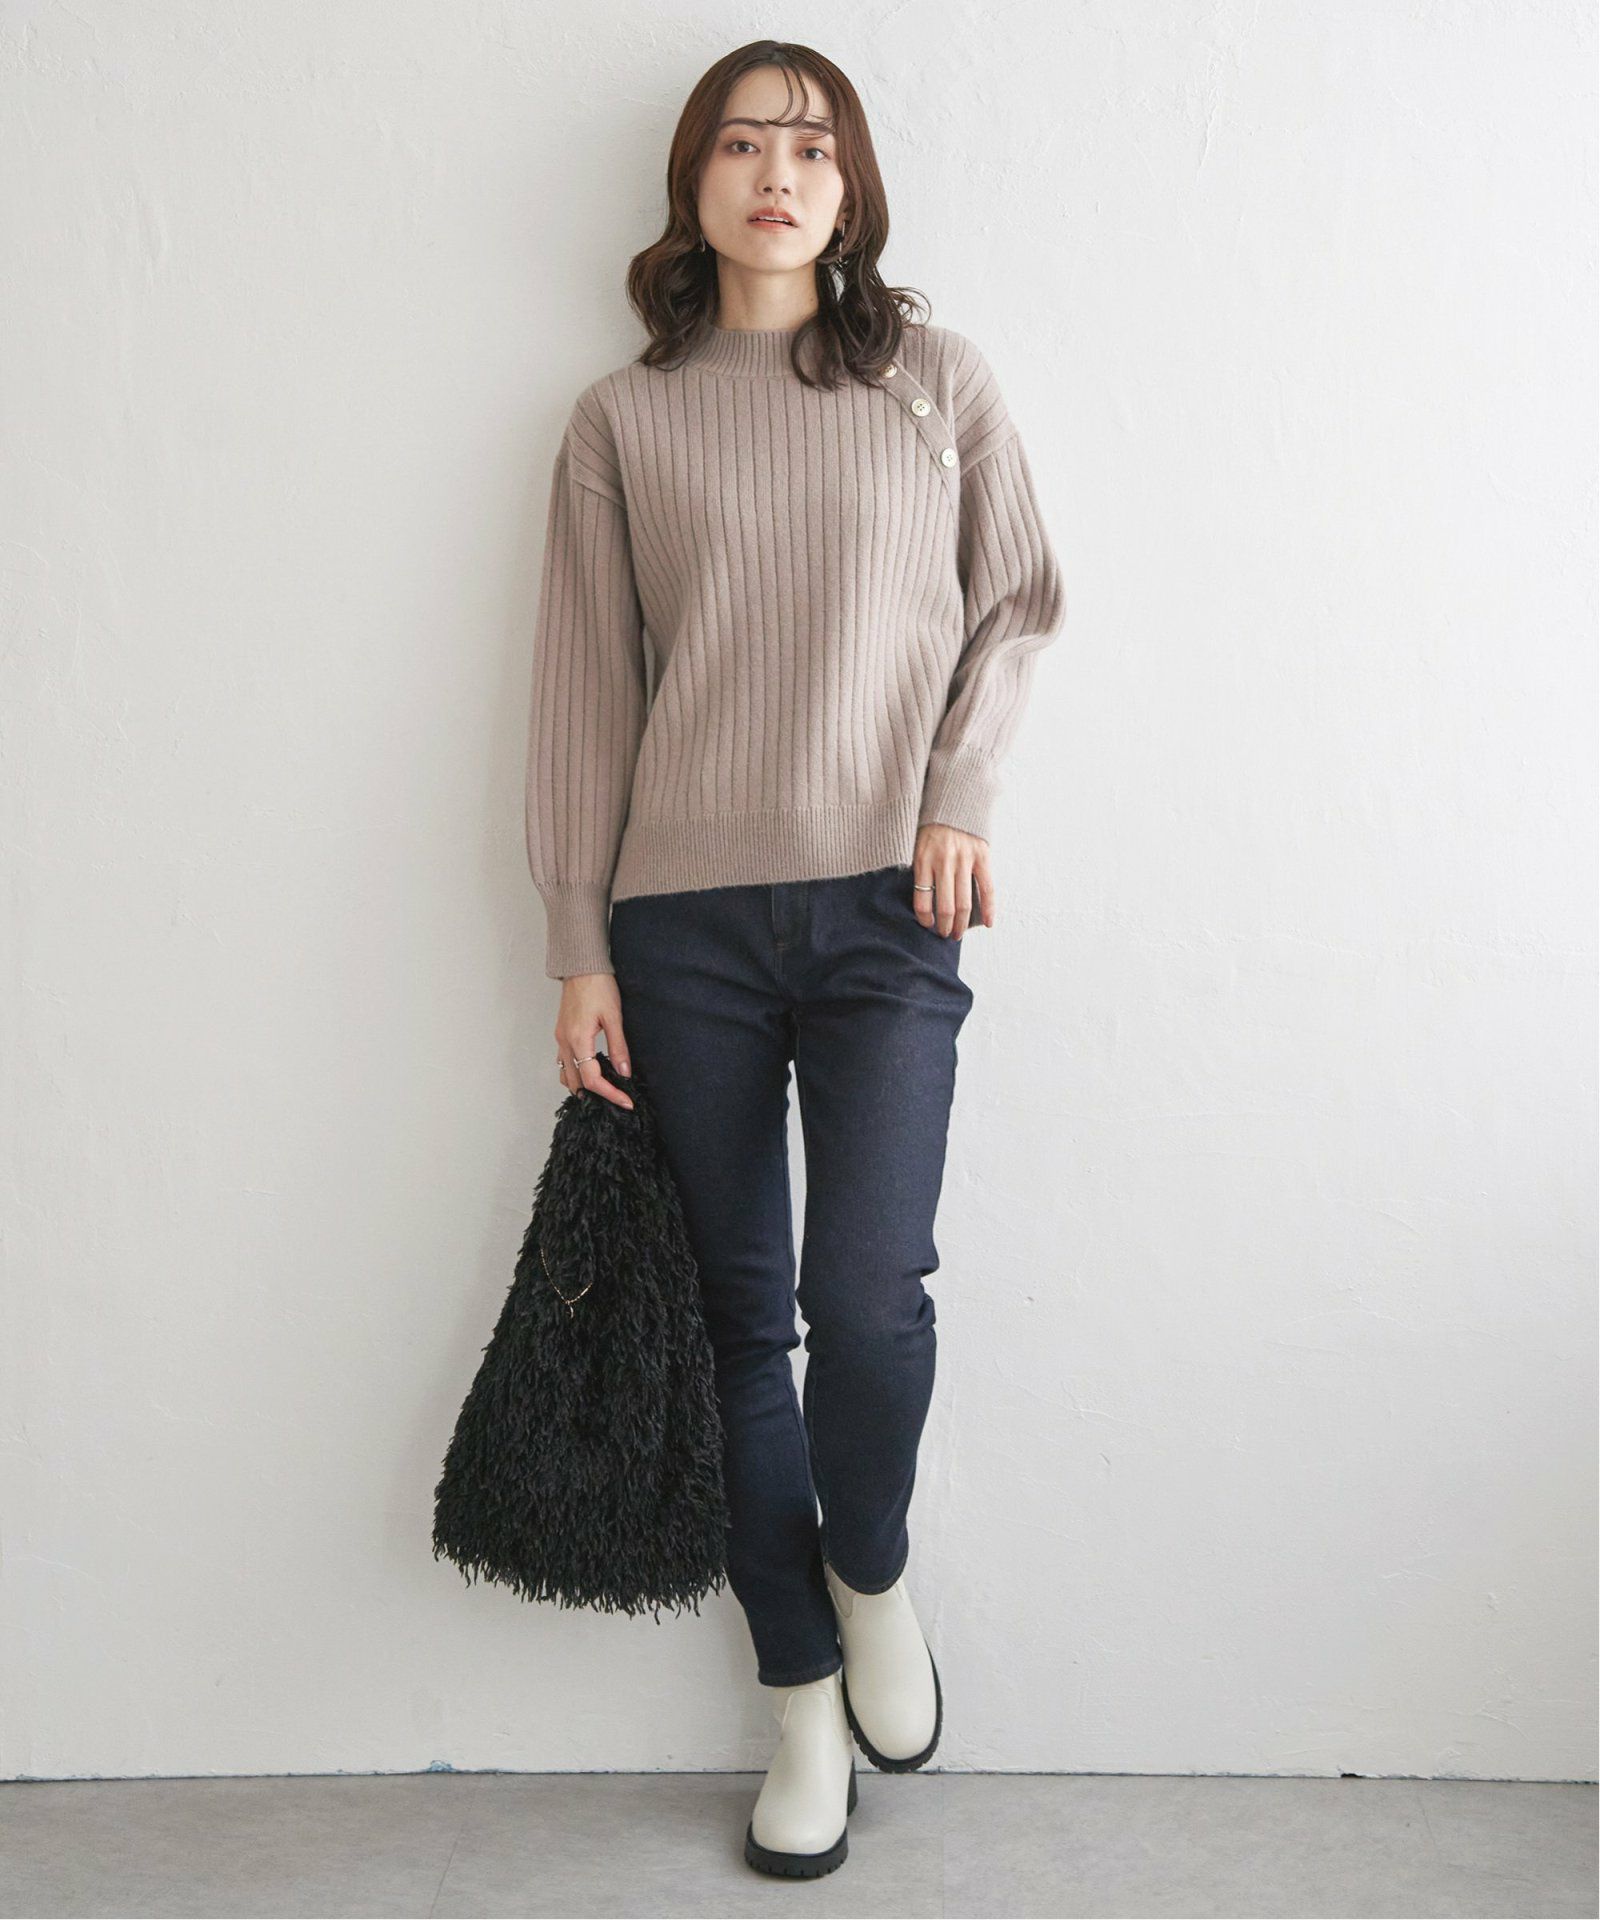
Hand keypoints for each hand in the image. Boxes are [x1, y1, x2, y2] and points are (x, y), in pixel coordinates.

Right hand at [554, 973, 635, 1109]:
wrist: (581, 966)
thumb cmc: (598, 986)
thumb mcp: (614, 1017)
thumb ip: (618, 1047)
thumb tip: (624, 1072)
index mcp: (578, 1040)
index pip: (592, 1080)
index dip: (610, 1094)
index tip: (626, 1101)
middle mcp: (565, 1043)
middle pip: (576, 1082)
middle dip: (596, 1095)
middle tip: (617, 1098)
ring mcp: (560, 1038)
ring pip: (566, 1074)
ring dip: (582, 1085)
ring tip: (605, 1088)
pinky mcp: (562, 1033)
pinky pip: (564, 1062)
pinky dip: (576, 1072)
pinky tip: (591, 1070)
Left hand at [912, 824, 993, 938]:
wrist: (954, 799)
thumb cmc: (933, 826)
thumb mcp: (918, 845)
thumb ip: (922, 870)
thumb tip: (925, 899)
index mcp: (923, 860)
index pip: (922, 900)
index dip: (924, 918)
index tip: (928, 926)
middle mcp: (943, 862)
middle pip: (945, 906)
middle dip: (945, 927)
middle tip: (946, 935)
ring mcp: (964, 860)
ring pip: (964, 902)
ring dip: (962, 923)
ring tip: (959, 933)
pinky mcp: (982, 856)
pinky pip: (987, 888)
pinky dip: (989, 908)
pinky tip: (988, 923)